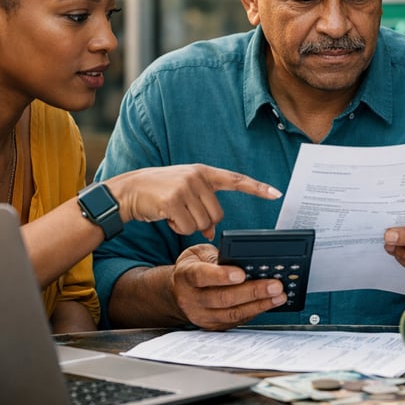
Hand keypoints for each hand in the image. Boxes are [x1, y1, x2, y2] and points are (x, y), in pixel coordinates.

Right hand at [109, 164, 281, 239]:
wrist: (128, 191)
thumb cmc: (159, 194)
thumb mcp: (184, 193)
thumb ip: (203, 206)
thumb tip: (213, 232)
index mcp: (203, 172)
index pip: (236, 180)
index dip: (257, 188)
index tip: (277, 193)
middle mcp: (197, 177)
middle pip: (217, 215)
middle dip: (202, 222)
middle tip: (182, 214)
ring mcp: (185, 187)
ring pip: (203, 224)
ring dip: (188, 226)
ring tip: (172, 212)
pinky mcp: (173, 200)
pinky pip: (187, 228)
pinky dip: (177, 229)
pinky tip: (165, 217)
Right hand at [171, 244, 286, 329]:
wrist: (177, 292)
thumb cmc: (193, 268)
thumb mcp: (198, 254)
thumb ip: (216, 256)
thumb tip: (246, 259)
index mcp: (186, 276)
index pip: (201, 276)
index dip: (221, 276)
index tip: (241, 273)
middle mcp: (191, 299)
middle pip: (222, 298)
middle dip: (252, 291)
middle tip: (274, 285)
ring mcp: (202, 316)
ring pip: (232, 313)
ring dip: (259, 304)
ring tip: (279, 295)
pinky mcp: (214, 326)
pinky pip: (237, 320)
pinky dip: (256, 311)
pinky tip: (271, 302)